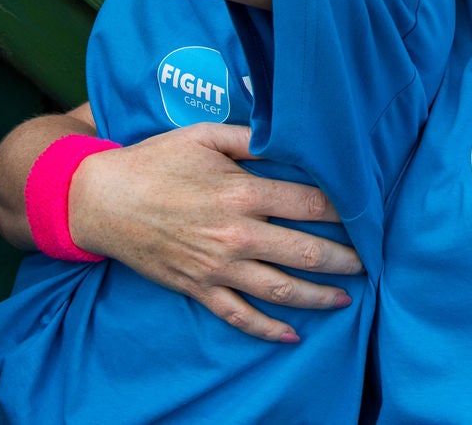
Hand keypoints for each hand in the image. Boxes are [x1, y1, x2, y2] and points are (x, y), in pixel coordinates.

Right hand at [67, 123, 361, 342]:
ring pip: (281, 291)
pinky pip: (239, 317)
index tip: (365, 211)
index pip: (309, 203)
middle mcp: (236, 235)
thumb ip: (251, 138)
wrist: (102, 200)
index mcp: (242, 193)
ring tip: (347, 296)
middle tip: (369, 260)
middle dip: (344, 258)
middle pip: (305, 252)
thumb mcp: (204, 135)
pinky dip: (268, 330)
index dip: (343, 208)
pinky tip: (293, 335)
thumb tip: (290, 137)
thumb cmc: (155, 161)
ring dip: (319, 296)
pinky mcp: (198, 289)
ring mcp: (217, 268)